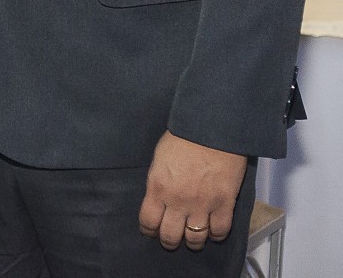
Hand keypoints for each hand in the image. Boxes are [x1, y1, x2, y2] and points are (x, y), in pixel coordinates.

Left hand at [137, 130, 248, 249]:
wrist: (211, 131)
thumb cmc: (182, 139)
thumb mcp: (159, 160)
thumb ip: (158, 182)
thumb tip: (159, 197)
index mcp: (158, 188)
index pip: (148, 221)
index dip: (149, 230)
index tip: (151, 231)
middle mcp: (178, 201)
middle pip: (170, 235)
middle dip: (169, 241)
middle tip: (171, 239)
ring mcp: (202, 205)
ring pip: (195, 238)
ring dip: (193, 242)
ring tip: (193, 240)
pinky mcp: (225, 204)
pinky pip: (220, 230)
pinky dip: (216, 235)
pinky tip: (213, 232)